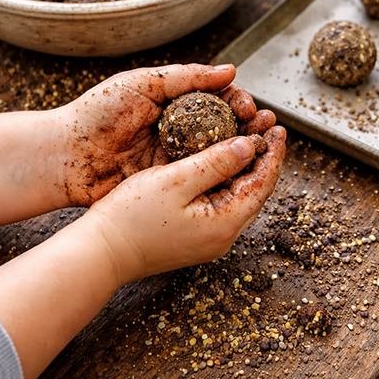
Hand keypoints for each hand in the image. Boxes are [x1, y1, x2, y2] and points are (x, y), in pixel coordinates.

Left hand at [50, 63, 275, 207]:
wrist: (64, 155)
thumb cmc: (97, 113)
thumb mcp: (143, 84)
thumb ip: (188, 76)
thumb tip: (230, 70)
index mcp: (173, 103)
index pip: (217, 99)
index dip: (238, 101)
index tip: (250, 106)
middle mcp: (178, 129)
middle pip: (224, 126)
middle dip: (249, 124)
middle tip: (266, 125)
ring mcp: (174, 157)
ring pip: (218, 152)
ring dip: (243, 147)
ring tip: (262, 144)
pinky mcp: (168, 182)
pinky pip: (201, 176)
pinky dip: (223, 172)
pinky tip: (240, 169)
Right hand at [87, 124, 286, 282]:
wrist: (100, 253)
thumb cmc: (131, 217)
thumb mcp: (176, 180)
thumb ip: (215, 162)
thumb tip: (249, 145)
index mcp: (225, 224)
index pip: (263, 183)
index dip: (272, 152)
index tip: (277, 127)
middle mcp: (223, 236)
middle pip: (256, 190)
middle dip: (263, 156)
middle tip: (266, 125)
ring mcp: (210, 239)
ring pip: (240, 195)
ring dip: (246, 165)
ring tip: (248, 134)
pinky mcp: (195, 235)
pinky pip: (222, 202)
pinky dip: (227, 177)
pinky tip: (221, 158)